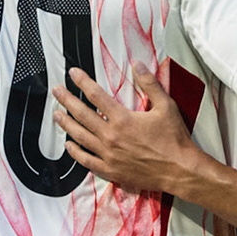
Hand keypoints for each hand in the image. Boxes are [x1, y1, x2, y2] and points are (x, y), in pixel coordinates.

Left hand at [52, 65, 204, 194]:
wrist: (179, 170)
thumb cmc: (174, 140)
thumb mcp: (166, 106)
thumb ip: (150, 84)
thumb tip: (137, 65)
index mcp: (123, 119)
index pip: (96, 96)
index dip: (82, 82)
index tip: (73, 74)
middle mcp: (111, 137)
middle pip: (82, 115)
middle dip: (66, 100)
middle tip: (56, 91)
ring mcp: (108, 155)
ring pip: (80, 137)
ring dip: (66, 124)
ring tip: (56, 115)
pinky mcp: (111, 170)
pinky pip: (86, 161)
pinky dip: (75, 153)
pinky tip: (68, 146)